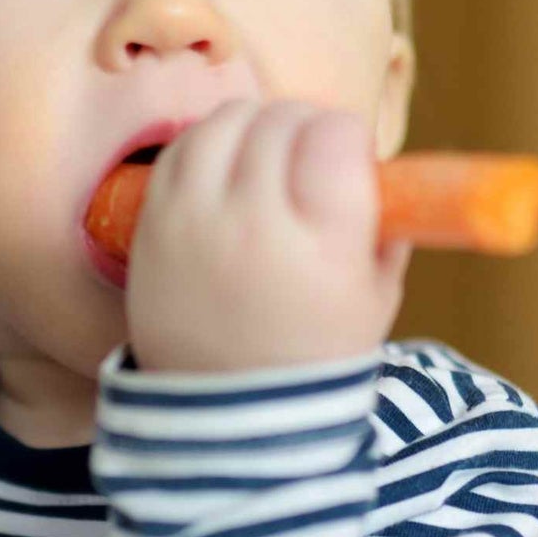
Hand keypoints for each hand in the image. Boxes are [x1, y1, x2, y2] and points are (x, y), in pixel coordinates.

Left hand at [124, 99, 411, 373]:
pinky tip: (227, 170)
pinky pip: (182, 147)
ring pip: (226, 121)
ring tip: (268, 158)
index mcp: (319, 243)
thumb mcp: (375, 296)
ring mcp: (193, 221)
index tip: (350, 156)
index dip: (348, 136)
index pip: (334, 134)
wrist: (227, 415)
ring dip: (255, 124)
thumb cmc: (313, 353)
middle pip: (281, 121)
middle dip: (306, 125)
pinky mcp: (151, 224)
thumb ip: (387, 224)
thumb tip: (380, 163)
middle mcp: (251, 223)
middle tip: (311, 155)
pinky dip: (210, 143)